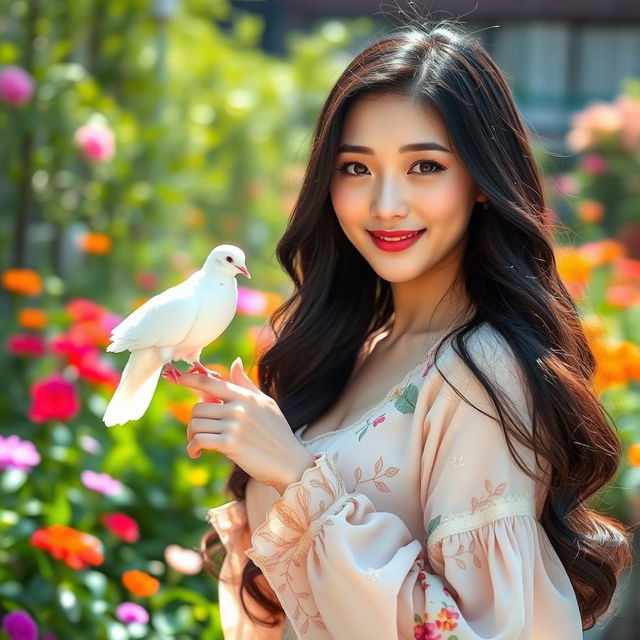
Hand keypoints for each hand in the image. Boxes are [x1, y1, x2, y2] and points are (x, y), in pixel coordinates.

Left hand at [176, 357, 315, 494]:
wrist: (289, 462)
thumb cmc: (278, 432)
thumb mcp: (266, 404)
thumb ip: (246, 384)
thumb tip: (234, 362)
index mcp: (245, 396)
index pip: (211, 382)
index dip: (189, 378)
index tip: (175, 376)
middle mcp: (238, 408)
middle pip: (198, 407)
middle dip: (194, 422)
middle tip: (198, 432)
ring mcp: (234, 426)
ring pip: (196, 424)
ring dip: (192, 436)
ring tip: (198, 443)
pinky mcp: (230, 445)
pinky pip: (199, 441)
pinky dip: (193, 448)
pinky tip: (197, 453)